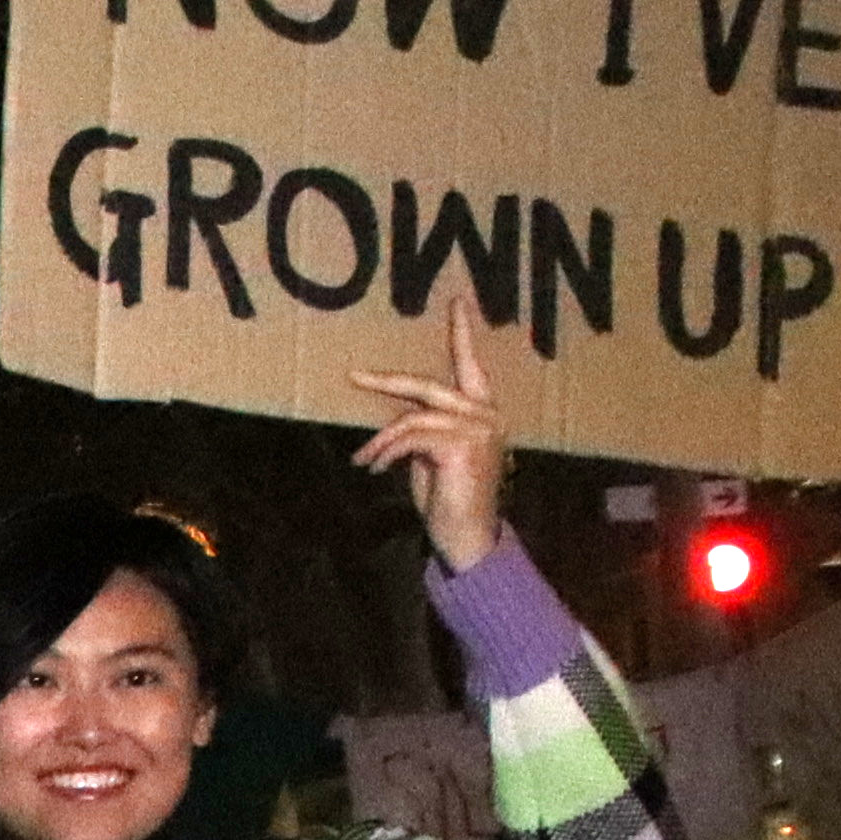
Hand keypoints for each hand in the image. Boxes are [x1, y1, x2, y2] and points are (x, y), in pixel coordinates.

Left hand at [345, 290, 515, 574]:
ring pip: (414, 418)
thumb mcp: (430, 457)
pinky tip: (376, 468)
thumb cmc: (449, 501)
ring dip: (382, 440)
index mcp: (482, 412)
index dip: (463, 332)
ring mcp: (479, 430)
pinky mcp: (464, 448)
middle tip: (353, 375)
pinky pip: (411, 438)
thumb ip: (421, 431)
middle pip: (429, 385)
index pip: (471, 364)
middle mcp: (487, 415)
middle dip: (387, 381)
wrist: (468, 539)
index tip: (458, 300)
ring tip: (364, 460)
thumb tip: (393, 421)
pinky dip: (387, 452)